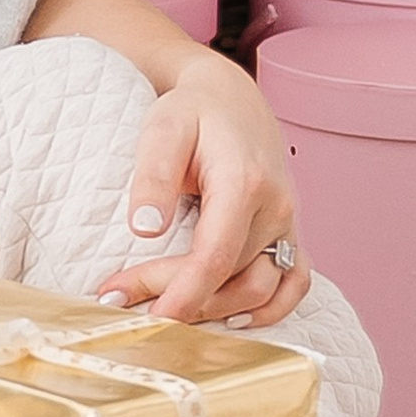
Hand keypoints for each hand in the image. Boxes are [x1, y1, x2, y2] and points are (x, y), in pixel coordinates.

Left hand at [95, 54, 307, 330]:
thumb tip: (144, 229)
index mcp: (244, 183)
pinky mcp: (290, 230)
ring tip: (163, 310)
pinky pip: (295, 282)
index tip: (143, 315)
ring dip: (215, 310)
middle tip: (120, 297)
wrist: (230, 97)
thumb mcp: (162, 129)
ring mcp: (288, 222)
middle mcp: (276, 207)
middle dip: (178, 297)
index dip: (180, 294)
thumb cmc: (192, 111)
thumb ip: (153, 176)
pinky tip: (230, 319)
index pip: (215, 257)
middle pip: (231, 277)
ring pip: (262, 289)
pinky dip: (270, 309)